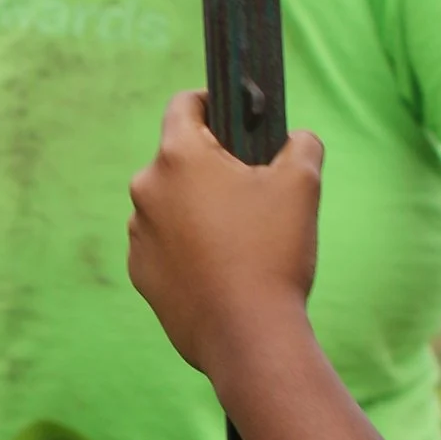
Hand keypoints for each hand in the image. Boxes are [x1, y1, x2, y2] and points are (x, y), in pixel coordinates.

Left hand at [128, 90, 322, 384]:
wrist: (248, 337)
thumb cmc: (272, 253)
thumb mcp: (302, 184)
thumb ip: (300, 144)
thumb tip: (296, 139)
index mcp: (179, 156)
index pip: (184, 105)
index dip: (212, 102)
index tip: (234, 116)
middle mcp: (146, 190)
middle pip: (180, 159)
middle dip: (213, 167)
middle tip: (253, 188)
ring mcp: (138, 234)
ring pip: (171, 205)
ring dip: (199, 209)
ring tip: (241, 236)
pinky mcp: (141, 273)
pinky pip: (165, 245)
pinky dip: (188, 248)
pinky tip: (222, 267)